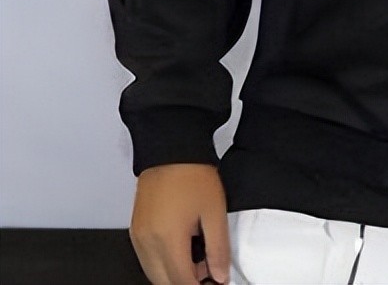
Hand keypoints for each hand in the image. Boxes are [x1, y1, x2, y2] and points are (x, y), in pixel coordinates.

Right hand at [130, 164, 229, 284]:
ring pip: (154, 274)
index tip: (215, 282)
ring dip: (174, 275)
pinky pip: (147, 259)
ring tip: (199, 258)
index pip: (181, 282)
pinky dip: (163, 263)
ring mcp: (138, 237)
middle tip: (209, 272)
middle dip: (187, 282)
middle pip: (164, 282)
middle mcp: (147, 243)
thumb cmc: (192, 174)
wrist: (171, 148)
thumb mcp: (215, 211)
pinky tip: (182, 250)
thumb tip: (220, 275)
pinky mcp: (136, 229)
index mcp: (167, 239)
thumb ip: (218, 248)